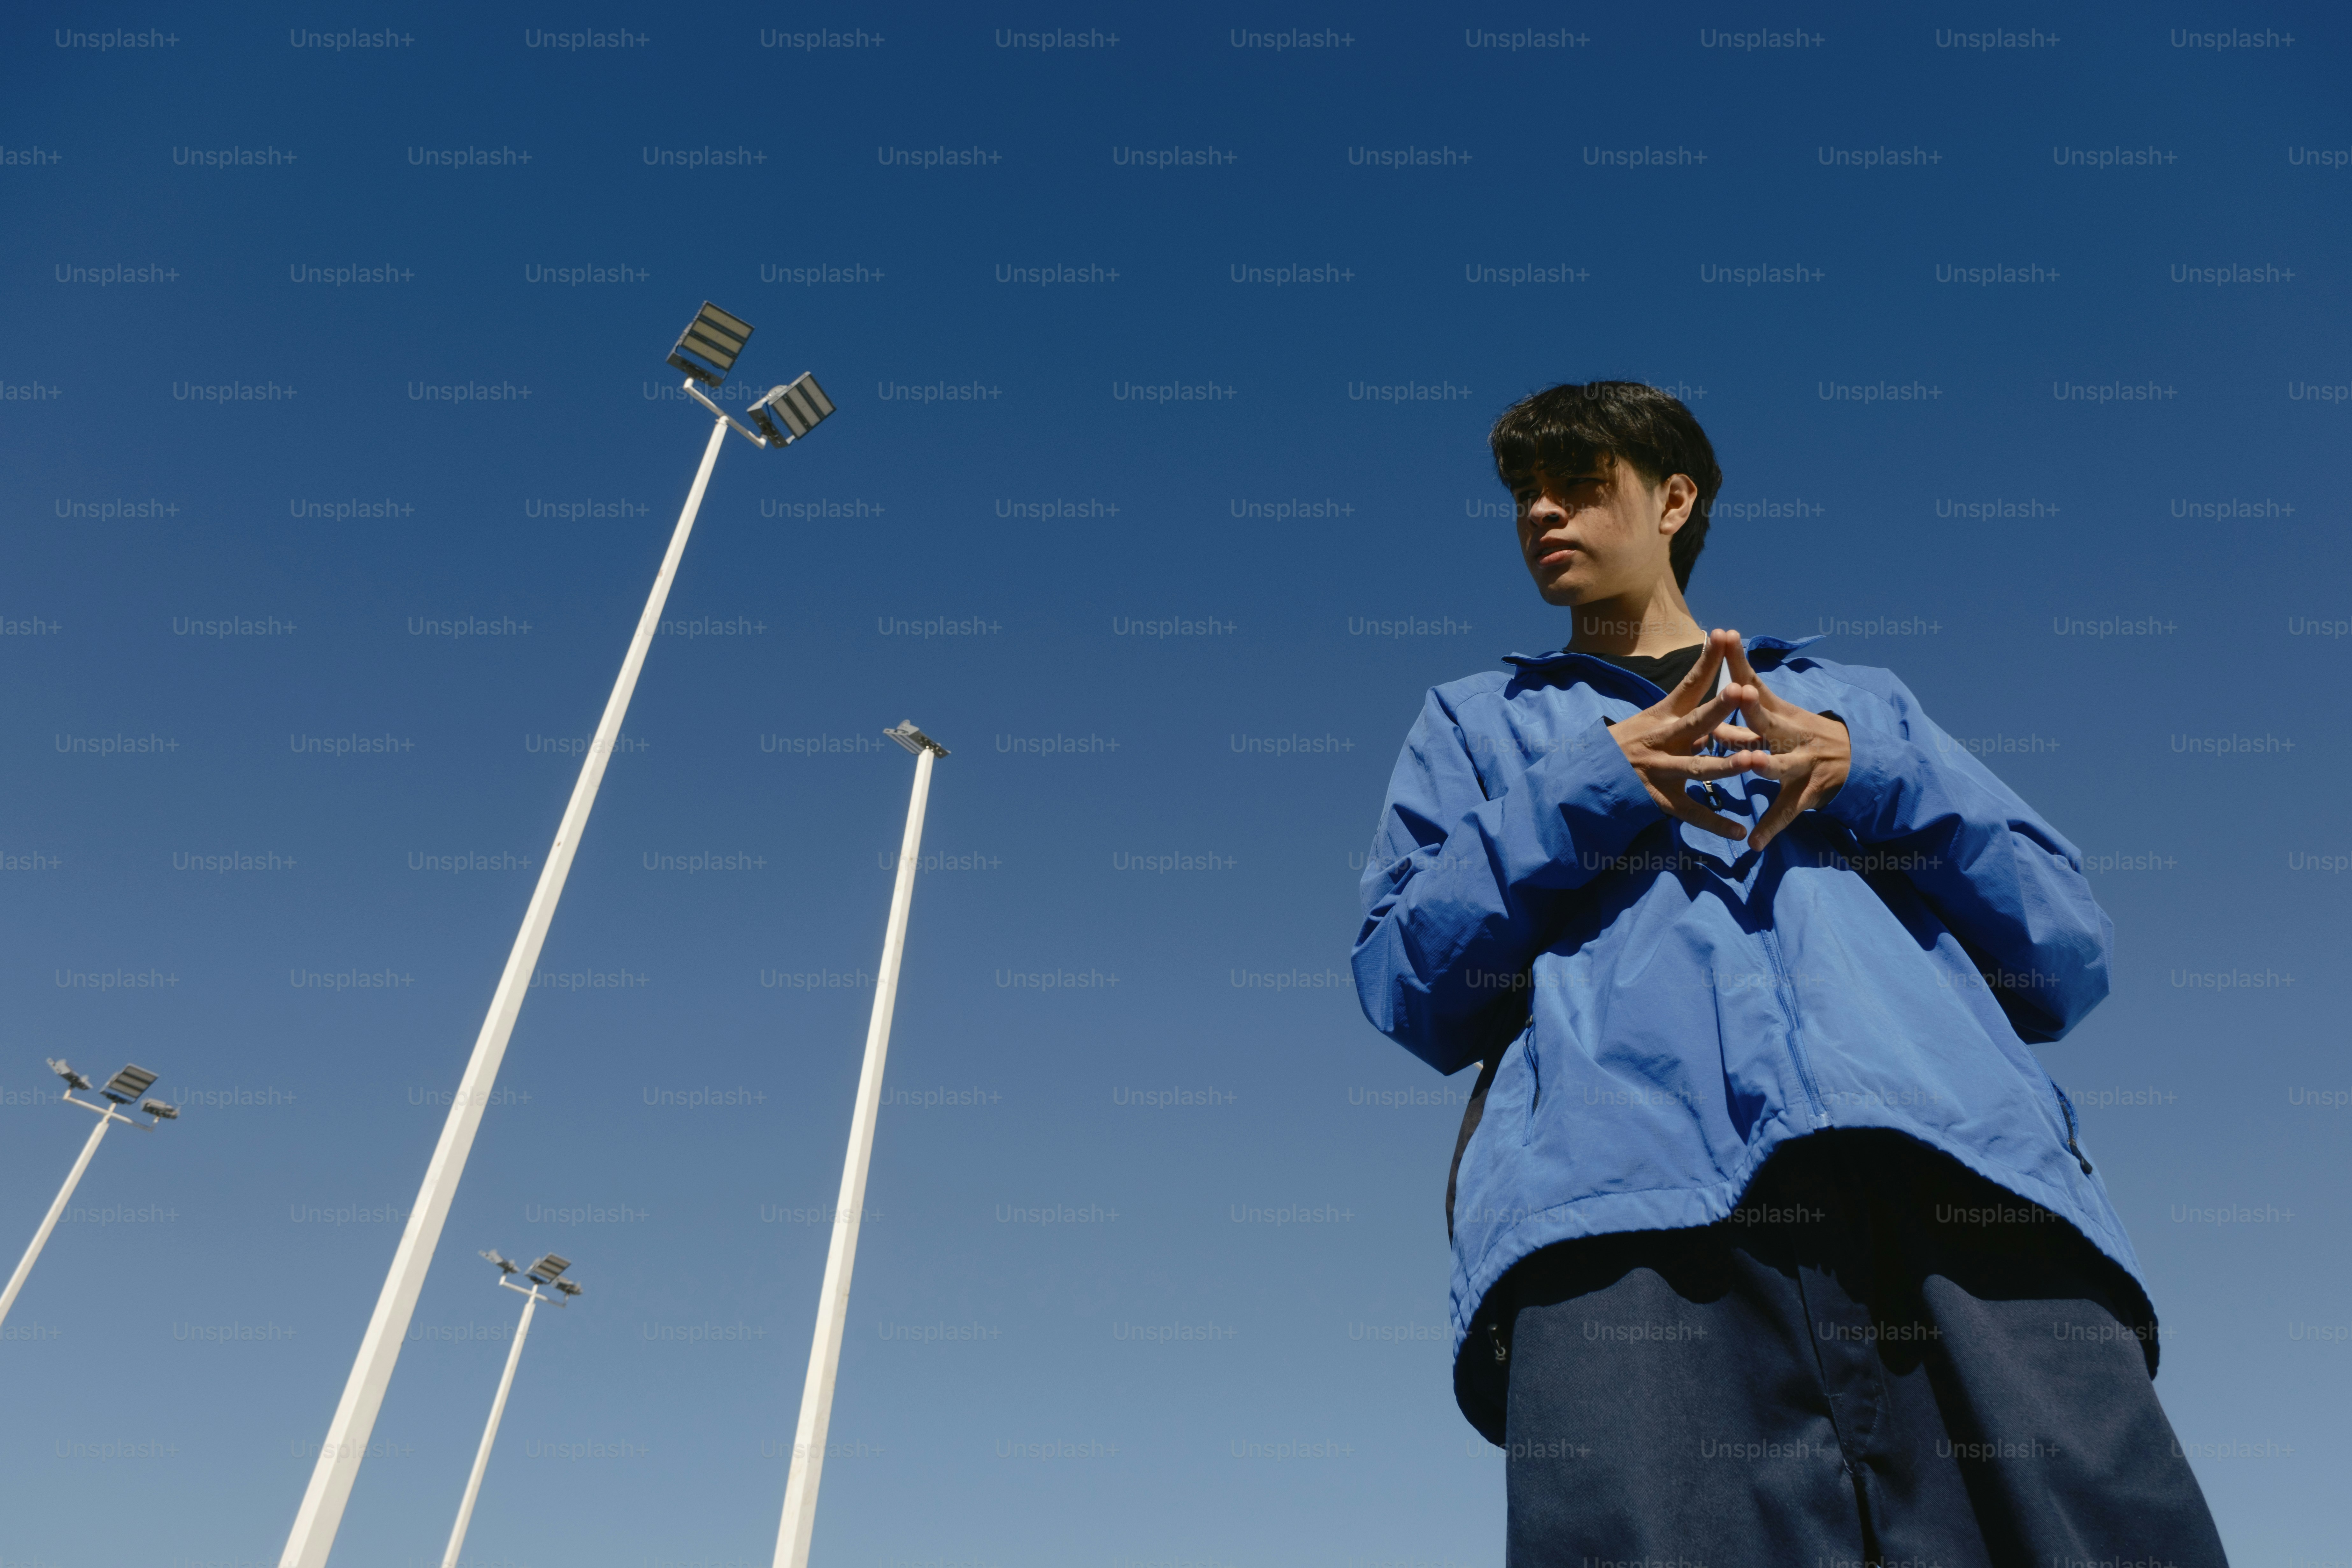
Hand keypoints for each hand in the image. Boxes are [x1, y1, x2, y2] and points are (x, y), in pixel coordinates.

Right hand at [1609, 628, 1756, 838]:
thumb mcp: (1656, 725)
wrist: (1588, 777)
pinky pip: (1691, 814)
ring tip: (1753, 760)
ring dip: (1726, 764)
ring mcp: (1660, 770)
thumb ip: (1695, 721)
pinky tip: (1739, 832)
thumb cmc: (1629, 746)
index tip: (1724, 635)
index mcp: (1662, 717)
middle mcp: (1661, 740)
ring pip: (1696, 766)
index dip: (1707, 660)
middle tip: (1742, 689)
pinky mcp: (1660, 800)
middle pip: (1695, 721)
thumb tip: (1733, 714)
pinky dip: (1715, 824)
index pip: (1688, 684)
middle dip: (1719, 706)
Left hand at [1711, 636, 1850, 851]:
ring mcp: (1804, 765)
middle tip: (1738, 691)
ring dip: (1766, 764)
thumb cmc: (1807, 737)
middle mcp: (1794, 736)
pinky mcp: (1809, 793)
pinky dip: (1770, 828)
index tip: (1727, 638)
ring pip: (1781, 766)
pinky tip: (1754, 843)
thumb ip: (1748, 714)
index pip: (1756, 686)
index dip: (1740, 664)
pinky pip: (1787, 813)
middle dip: (1753, 708)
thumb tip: (1714, 701)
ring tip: (1752, 763)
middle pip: (1769, 721)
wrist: (1860, 760)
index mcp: (1782, 715)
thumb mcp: (1782, 720)